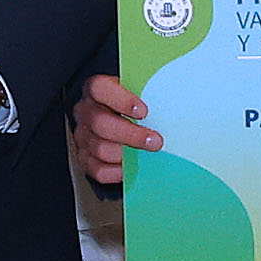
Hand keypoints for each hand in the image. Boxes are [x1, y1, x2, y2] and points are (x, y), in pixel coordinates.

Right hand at [70, 64, 156, 194]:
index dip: (121, 100)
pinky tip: (132, 167)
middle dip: (131, 134)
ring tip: (147, 155)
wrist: (124, 121)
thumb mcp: (142, 92)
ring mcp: (82, 136)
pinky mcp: (85, 158)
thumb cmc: (136, 105)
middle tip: (156, 141)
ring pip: (100, 148)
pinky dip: (117, 172)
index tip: (144, 111)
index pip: (99, 88)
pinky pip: (98, 170)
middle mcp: (85, 111)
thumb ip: (152, 93)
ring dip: (127, 154)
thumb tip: (178, 100)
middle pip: (99, 122)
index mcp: (95, 89)